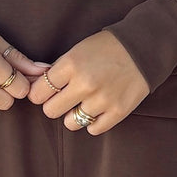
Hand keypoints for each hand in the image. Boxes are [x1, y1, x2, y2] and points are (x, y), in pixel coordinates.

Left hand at [26, 31, 149, 133]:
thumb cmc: (107, 48)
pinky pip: (93, 129)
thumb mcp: (78, 50)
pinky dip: (93, 121)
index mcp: (71, 64)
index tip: (45, 92)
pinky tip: (98, 108)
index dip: (39, 93)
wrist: (144, 48)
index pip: (38, 92)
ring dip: (74, 114)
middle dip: (55, 105)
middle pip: (50, 111)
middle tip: (64, 98)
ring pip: (70, 123)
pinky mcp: (118, 112)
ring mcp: (102, 100)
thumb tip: (33, 86)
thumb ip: (57, 69)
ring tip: (84, 102)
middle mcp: (85, 83)